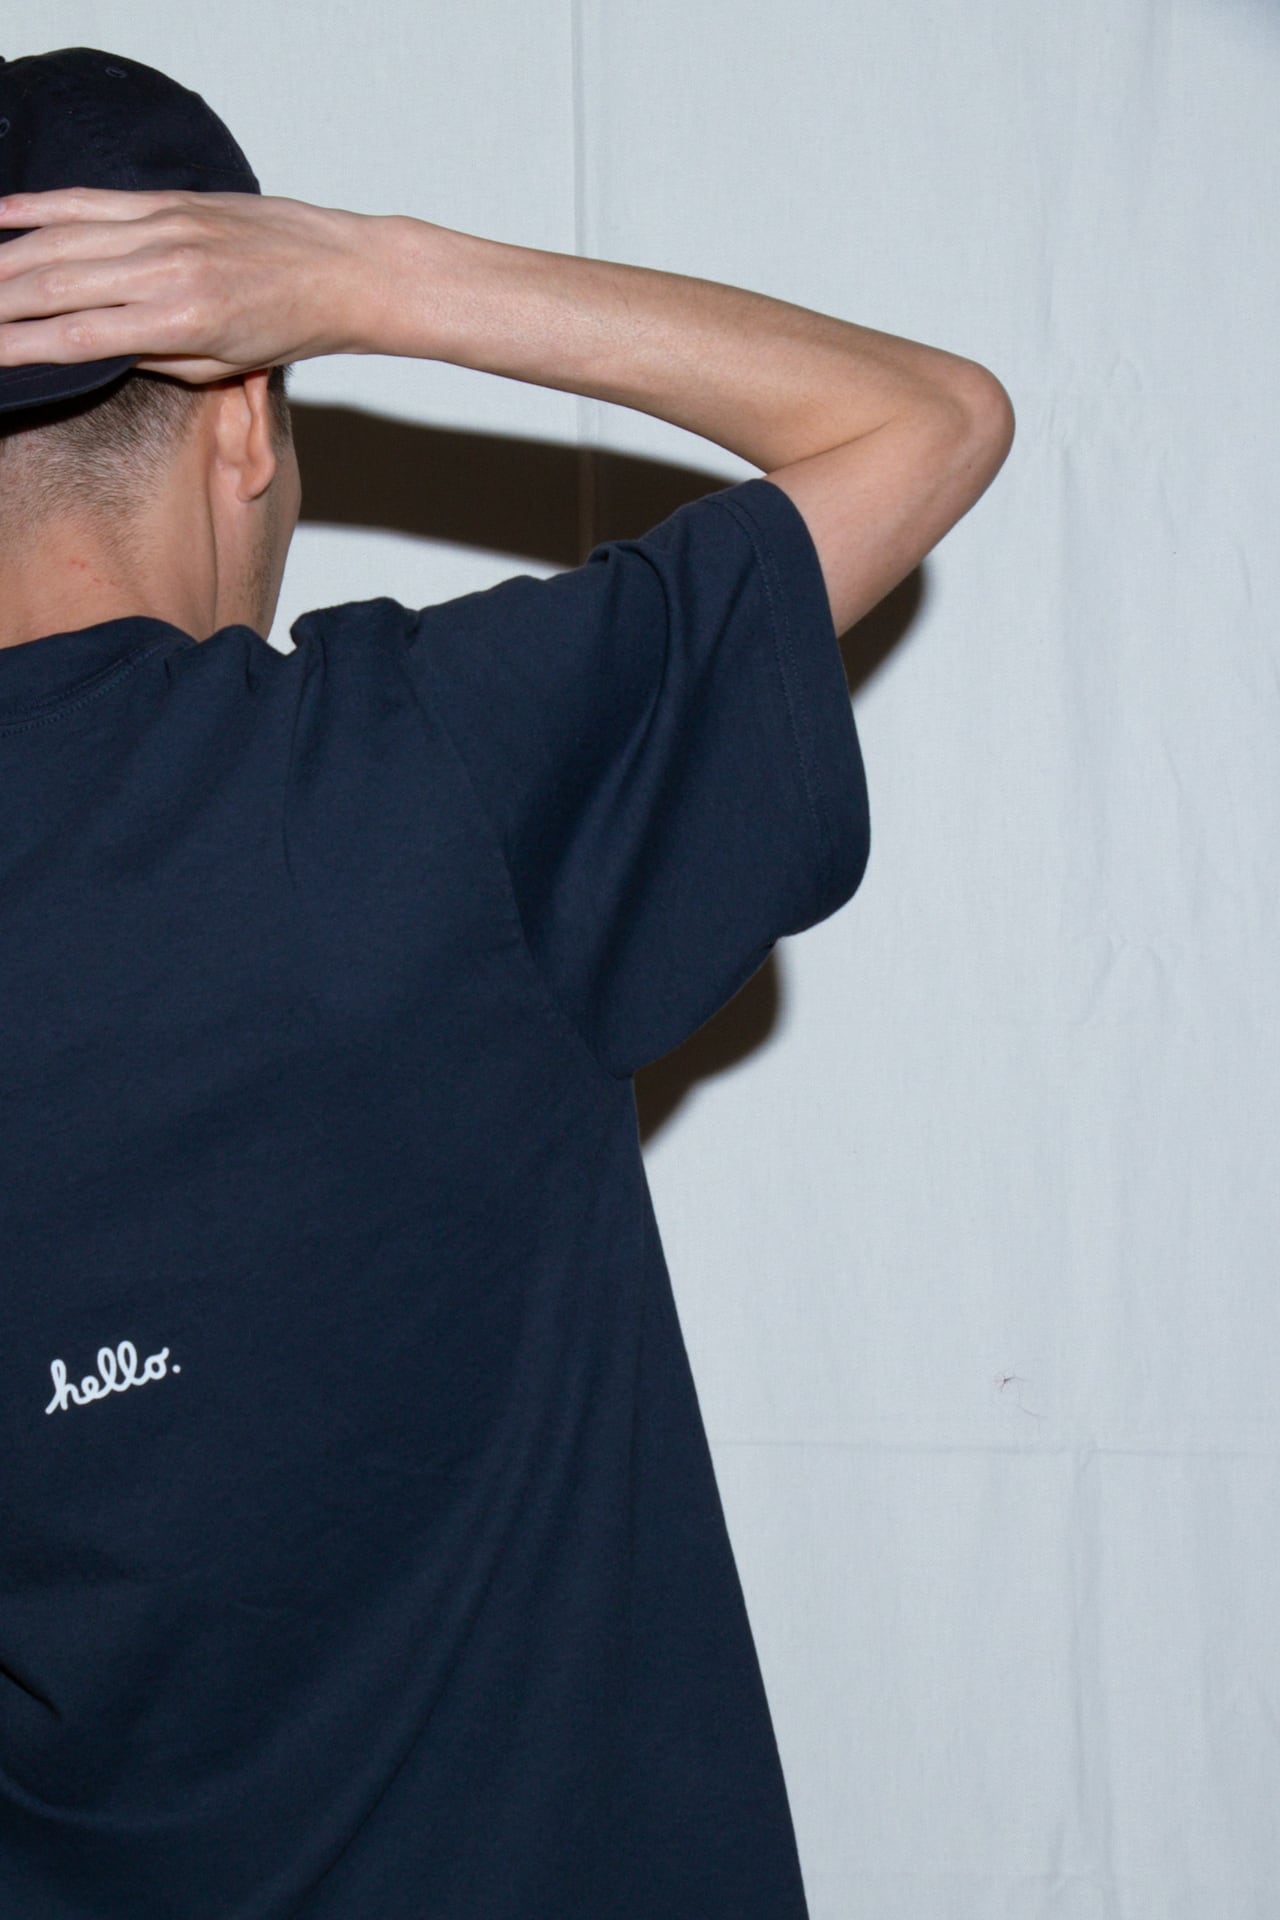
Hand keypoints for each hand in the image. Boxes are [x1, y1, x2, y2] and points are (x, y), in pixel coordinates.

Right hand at [0, 186, 378, 384]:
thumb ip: (156, 357)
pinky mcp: (169, 201)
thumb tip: (92, 347)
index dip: (20, 347)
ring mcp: (164, 227)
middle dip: (2, 305)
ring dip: (8, 262)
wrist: (341, 272)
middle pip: (55, 286)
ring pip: (62, 241)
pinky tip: (0, 216)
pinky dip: (38, 207)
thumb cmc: (288, 329)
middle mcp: (163, 269)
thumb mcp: (223, 366)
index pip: (76, 338)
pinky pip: (90, 202)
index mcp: (178, 321)